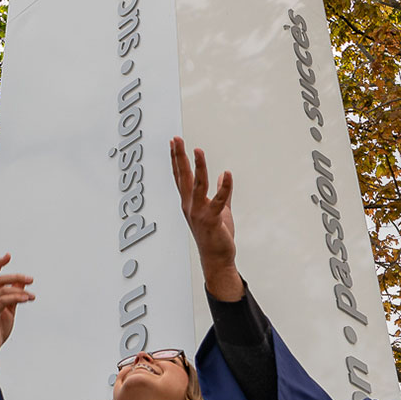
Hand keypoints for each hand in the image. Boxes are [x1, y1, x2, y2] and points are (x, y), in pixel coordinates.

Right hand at [0, 253, 33, 358]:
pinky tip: (26, 299)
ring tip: (32, 296)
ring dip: (20, 291)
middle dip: (16, 277)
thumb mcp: (9, 310)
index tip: (9, 255)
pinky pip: (3, 300)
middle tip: (31, 279)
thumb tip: (22, 282)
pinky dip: (16, 297)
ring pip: (3, 289)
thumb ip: (14, 296)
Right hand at [172, 137, 241, 299]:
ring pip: (198, 185)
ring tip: (198, 150)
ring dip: (198, 167)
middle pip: (183, 177)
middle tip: (176, 139)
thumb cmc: (216, 236)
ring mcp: (199, 213)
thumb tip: (222, 176)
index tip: (173, 142)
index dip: (176, 159)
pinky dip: (224, 187)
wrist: (217, 260)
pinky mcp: (212, 220)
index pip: (179, 176)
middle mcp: (190, 206)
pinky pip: (218, 201)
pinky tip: (227, 174)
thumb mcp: (219, 210)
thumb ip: (220, 192)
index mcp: (189, 203)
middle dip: (179, 157)